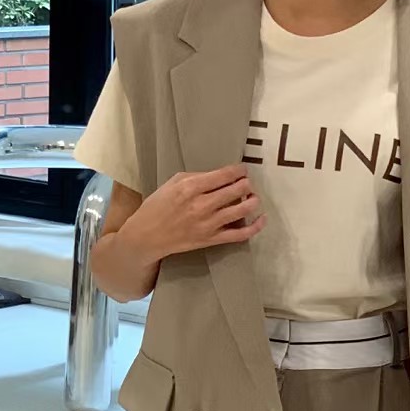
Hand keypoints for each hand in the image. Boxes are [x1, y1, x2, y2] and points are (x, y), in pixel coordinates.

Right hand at [124, 165, 265, 262]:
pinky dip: (254, 227)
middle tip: (246, 184)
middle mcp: (202, 205)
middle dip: (246, 184)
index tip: (243, 170)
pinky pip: (239, 234)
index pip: (225, 175)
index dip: (239, 170)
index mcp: (192, 187)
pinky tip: (262, 219)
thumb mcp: (173, 183)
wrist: (147, 236)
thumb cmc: (158, 206)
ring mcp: (209, 224)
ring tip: (253, 197)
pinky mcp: (211, 240)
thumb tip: (219, 176)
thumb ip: (197, 177)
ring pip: (242, 209)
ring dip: (252, 201)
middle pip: (237, 190)